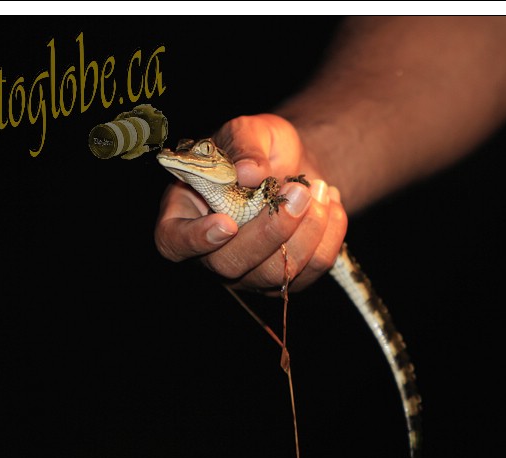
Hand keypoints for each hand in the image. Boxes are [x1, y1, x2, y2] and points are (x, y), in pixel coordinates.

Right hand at [154, 114, 347, 292]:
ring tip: (319, 189)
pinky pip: (312, 269)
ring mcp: (249, 273)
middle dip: (270, 230)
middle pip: (230, 264)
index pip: (174, 242)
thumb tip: (248, 172)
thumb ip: (245, 145)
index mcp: (184, 215)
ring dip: (307, 230)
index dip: (196, 239)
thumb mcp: (248, 130)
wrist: (293, 163)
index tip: (226, 223)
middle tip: (299, 190)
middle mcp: (211, 253)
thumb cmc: (258, 147)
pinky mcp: (287, 279)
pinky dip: (330, 233)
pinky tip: (331, 204)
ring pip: (276, 273)